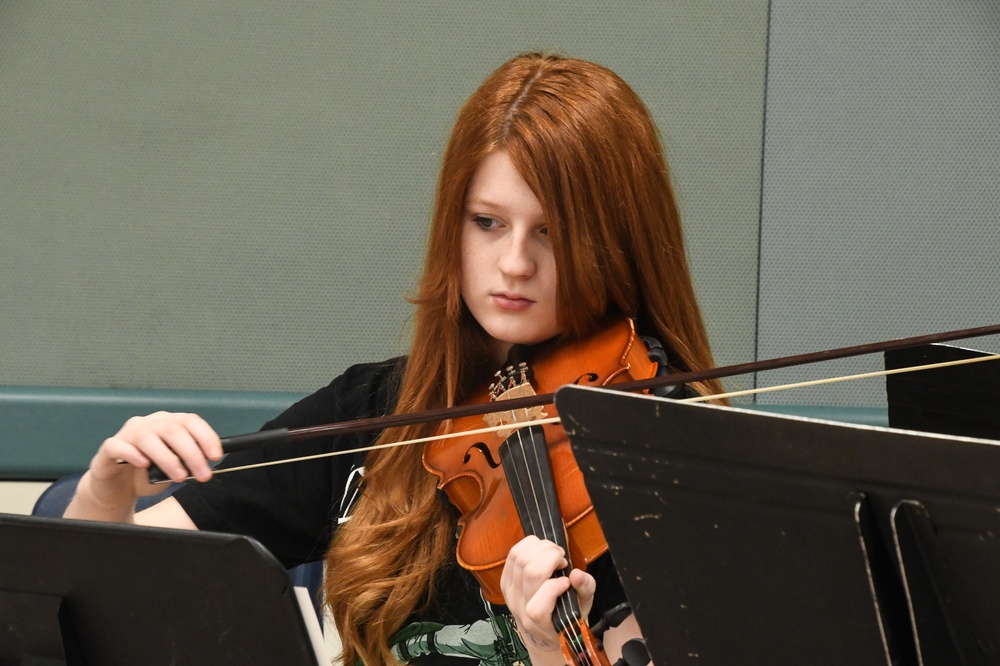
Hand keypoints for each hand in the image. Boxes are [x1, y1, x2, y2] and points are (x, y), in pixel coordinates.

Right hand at [72, 412, 221, 518]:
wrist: (117, 488)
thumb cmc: (147, 474)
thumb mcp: (174, 468)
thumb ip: (187, 462)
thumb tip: (205, 465)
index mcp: (168, 423)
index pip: (190, 421)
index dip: (206, 436)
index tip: (215, 456)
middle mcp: (149, 423)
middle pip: (172, 430)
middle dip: (192, 453)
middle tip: (203, 475)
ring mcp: (127, 434)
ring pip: (147, 437)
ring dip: (168, 458)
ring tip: (180, 477)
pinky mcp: (109, 448)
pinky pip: (118, 446)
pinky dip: (132, 454)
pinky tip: (144, 464)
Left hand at [500, 535, 595, 659]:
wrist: (541, 626)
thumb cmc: (564, 616)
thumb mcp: (582, 607)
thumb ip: (585, 590)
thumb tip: (577, 574)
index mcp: (538, 623)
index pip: (537, 607)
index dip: (555, 587)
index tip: (567, 582)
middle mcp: (520, 608)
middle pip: (531, 572)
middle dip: (551, 556)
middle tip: (562, 559)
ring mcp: (509, 593)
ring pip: (520, 559)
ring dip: (541, 547)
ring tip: (554, 552)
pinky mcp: (504, 581)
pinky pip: (512, 555)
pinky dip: (529, 545)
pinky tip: (541, 549)